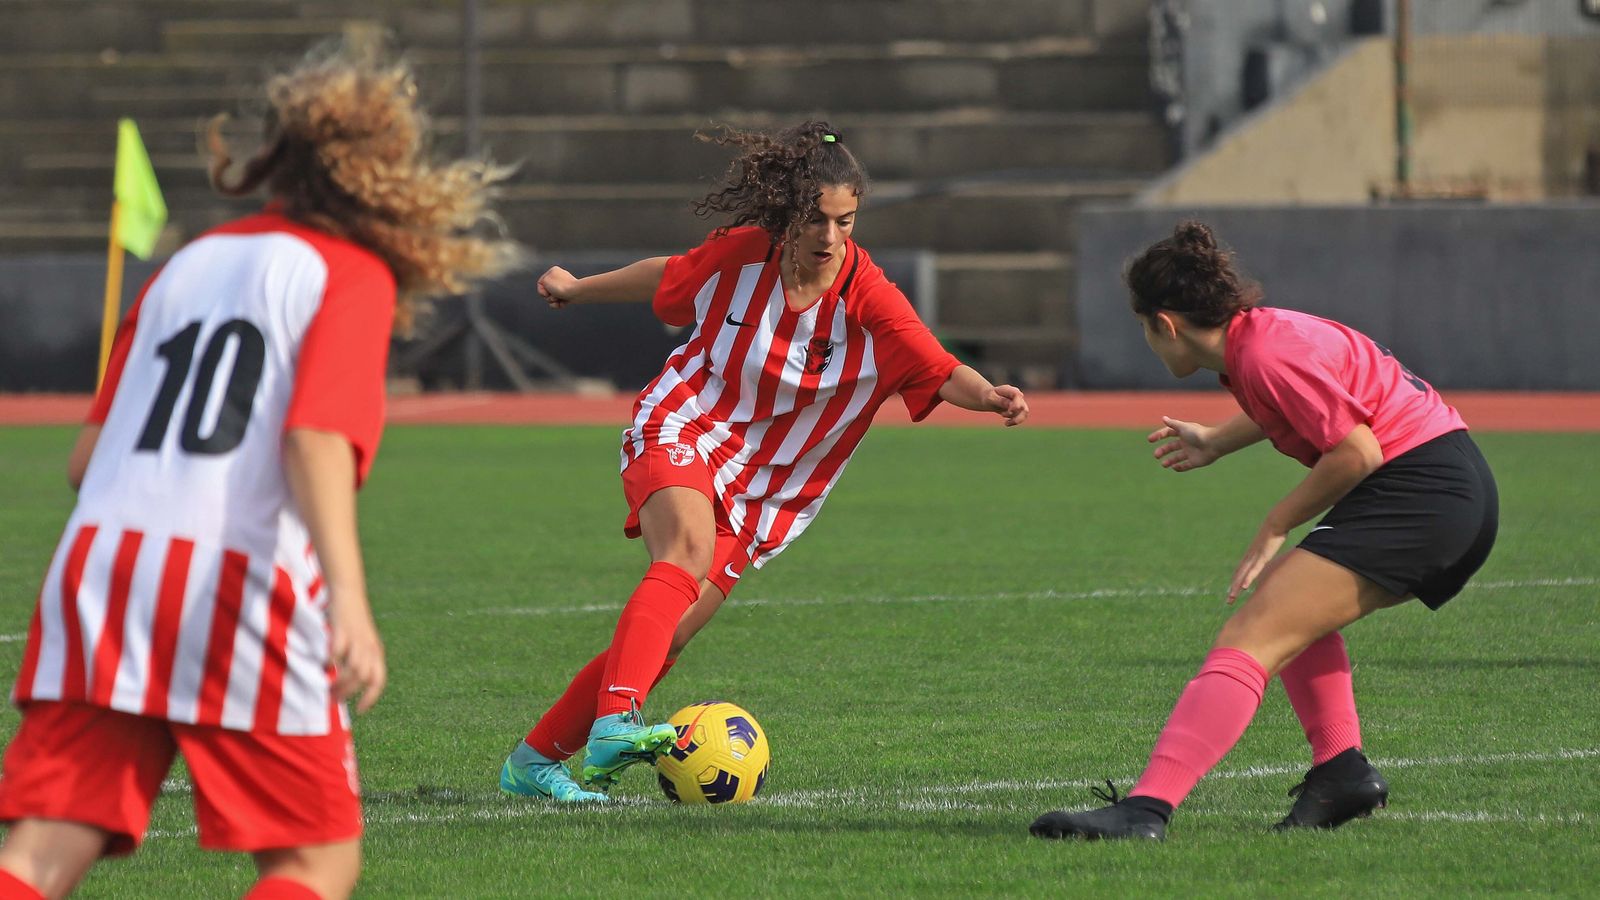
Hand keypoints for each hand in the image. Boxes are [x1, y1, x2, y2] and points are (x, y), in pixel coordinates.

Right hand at [328, 591, 386, 713]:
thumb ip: (354, 661)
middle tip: (332, 700)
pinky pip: (338, 652)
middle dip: (348, 693)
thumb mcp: (359, 642)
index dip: (371, 697)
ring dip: (340, 682)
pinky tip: (321, 666)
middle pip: (364, 678)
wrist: (348, 591)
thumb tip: (342, 685)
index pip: (378, 679)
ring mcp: (357, 639)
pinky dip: (329, 662)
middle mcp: (369, 647)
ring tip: (326, 688)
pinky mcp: (343, 630)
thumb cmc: (350, 621)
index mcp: (375, 652)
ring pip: (355, 669)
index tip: (360, 711)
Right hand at [537, 266, 579, 308]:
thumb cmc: (560, 286)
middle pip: (546, 291)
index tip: (545, 293)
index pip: (540, 283)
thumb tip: (548, 290)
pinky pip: (559, 301)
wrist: (577, 293)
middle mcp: (559, 277)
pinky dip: (558, 304)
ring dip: (553, 301)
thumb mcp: (545, 281)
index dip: (541, 290)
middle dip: (548, 296)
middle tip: (554, 296)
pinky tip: (561, 304)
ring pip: (552, 297)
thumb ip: (542, 284)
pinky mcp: (569, 295)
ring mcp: (564, 286)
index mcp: (553, 271)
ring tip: (559, 299)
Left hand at [987, 385, 1028, 426]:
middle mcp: (1017, 396)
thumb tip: (1010, 405)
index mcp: (1010, 390)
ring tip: (1005, 423)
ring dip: (1015, 420)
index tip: (1010, 411)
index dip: (1016, 404)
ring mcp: (1020, 402)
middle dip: (1015, 414)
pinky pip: (1021, 417)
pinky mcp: (1019, 410)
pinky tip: (1006, 423)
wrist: (989, 399)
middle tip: (1002, 415)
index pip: (1017, 395)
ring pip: (1024, 413)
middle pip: (1023, 406)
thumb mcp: (990, 398)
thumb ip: (1000, 400)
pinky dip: (1014, 422)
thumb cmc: (989, 397)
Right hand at [1148, 416, 1220, 470]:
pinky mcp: (1195, 462)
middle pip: (1171, 447)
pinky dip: (1179, 468)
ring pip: (1177, 457)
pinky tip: (1174, 467)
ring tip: (1163, 464)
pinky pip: (1185, 466)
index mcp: (1183, 433)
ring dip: (1169, 461)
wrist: (1214, 444)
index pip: (1168, 433)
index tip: (1150, 440)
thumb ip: (1172, 424)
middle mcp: (1186, 442)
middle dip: (1162, 451)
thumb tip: (1163, 418)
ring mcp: (1190, 452)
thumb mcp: (1183, 427)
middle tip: (1156, 455)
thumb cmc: (1198, 434)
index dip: (1159, 436)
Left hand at [1227, 524, 1286, 603]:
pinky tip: (1244, 587)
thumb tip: (1268, 558)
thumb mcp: (1267, 547)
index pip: (1240, 572)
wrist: (1275, 523)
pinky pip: (1253, 570)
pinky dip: (1248, 578)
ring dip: (1237, 586)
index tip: (1232, 594)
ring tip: (1232, 597)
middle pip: (1238, 576)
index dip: (1236, 583)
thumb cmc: (1273, 534)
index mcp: (1250, 557)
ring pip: (1243, 575)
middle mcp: (1249, 558)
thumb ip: (1266, 554)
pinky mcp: (1261, 556)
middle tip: (1229, 601)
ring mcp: (1254, 557)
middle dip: (1233, 589)